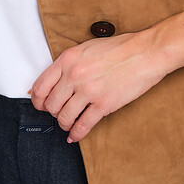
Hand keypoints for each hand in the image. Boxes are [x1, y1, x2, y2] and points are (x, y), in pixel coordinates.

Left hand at [29, 29, 166, 142]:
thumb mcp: (88, 48)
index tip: (41, 105)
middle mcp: (75, 75)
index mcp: (68, 59)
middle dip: (53, 112)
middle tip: (59, 113)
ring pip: (64, 117)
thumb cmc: (120, 48)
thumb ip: (69, 63)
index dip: (37, 100)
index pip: (40, 86)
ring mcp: (89, 90)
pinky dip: (76, 134)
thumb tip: (52, 80)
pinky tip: (75, 135)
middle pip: (51, 104)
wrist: (146, 53)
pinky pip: (82, 125)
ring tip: (69, 123)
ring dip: (64, 123)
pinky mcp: (103, 104)